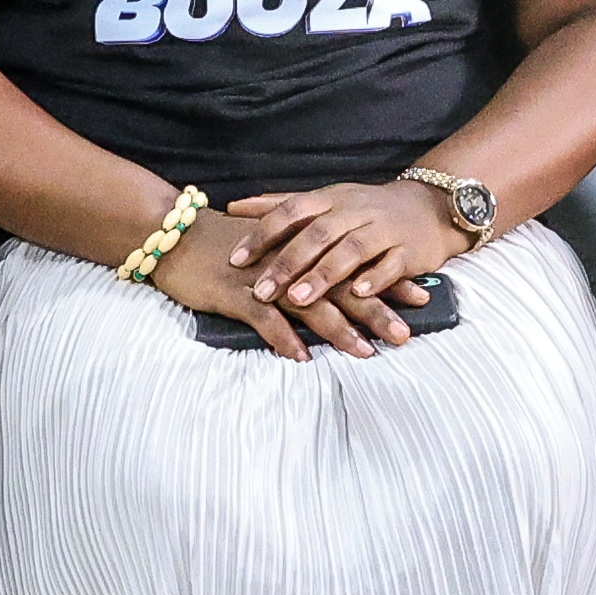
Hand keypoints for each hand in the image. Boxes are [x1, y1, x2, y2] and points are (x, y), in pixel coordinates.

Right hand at [150, 205, 394, 359]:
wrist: (174, 236)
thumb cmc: (223, 248)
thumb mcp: (269, 251)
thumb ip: (301, 265)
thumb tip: (332, 286)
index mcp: (301, 249)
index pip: (353, 264)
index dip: (387, 280)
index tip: (420, 296)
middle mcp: (290, 261)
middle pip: (341, 286)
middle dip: (375, 311)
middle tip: (405, 334)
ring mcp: (264, 278)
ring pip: (310, 304)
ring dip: (340, 330)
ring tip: (366, 352)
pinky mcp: (237, 293)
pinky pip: (265, 319)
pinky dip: (284, 338)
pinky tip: (303, 358)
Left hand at [230, 177, 463, 329]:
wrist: (430, 207)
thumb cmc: (366, 210)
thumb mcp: (325, 201)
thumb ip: (281, 205)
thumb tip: (233, 206)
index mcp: (331, 199)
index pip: (290, 211)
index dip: (262, 233)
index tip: (234, 258)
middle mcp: (355, 211)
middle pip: (317, 233)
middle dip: (287, 263)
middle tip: (261, 290)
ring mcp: (383, 229)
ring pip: (351, 249)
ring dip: (324, 274)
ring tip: (299, 299)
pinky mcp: (409, 250)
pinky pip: (392, 264)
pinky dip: (375, 278)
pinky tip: (358, 294)